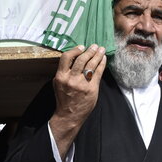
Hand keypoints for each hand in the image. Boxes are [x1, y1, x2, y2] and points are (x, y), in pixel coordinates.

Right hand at [49, 44, 106, 158]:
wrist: (69, 115)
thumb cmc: (63, 99)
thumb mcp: (58, 84)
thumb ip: (64, 72)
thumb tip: (73, 58)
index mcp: (61, 77)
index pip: (66, 57)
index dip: (75, 50)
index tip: (81, 47)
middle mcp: (71, 79)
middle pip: (81, 59)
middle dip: (89, 51)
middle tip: (94, 46)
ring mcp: (82, 84)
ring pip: (91, 65)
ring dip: (97, 55)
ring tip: (101, 50)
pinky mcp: (92, 89)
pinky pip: (98, 73)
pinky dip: (102, 64)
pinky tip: (103, 59)